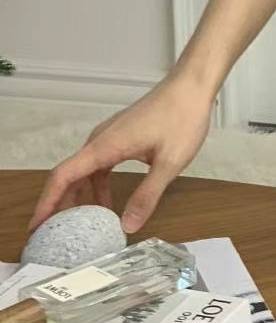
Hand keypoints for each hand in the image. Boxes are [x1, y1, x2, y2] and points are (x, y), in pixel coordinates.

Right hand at [30, 75, 213, 234]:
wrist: (191, 87)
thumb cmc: (182, 118)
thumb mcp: (169, 163)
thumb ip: (148, 195)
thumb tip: (128, 225)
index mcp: (105, 146)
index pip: (63, 176)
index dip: (48, 202)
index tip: (38, 225)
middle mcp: (100, 140)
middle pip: (69, 175)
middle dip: (60, 205)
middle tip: (56, 235)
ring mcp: (109, 137)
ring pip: (84, 171)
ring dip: (81, 197)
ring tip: (81, 226)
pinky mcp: (120, 137)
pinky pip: (98, 165)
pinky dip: (97, 185)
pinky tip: (105, 203)